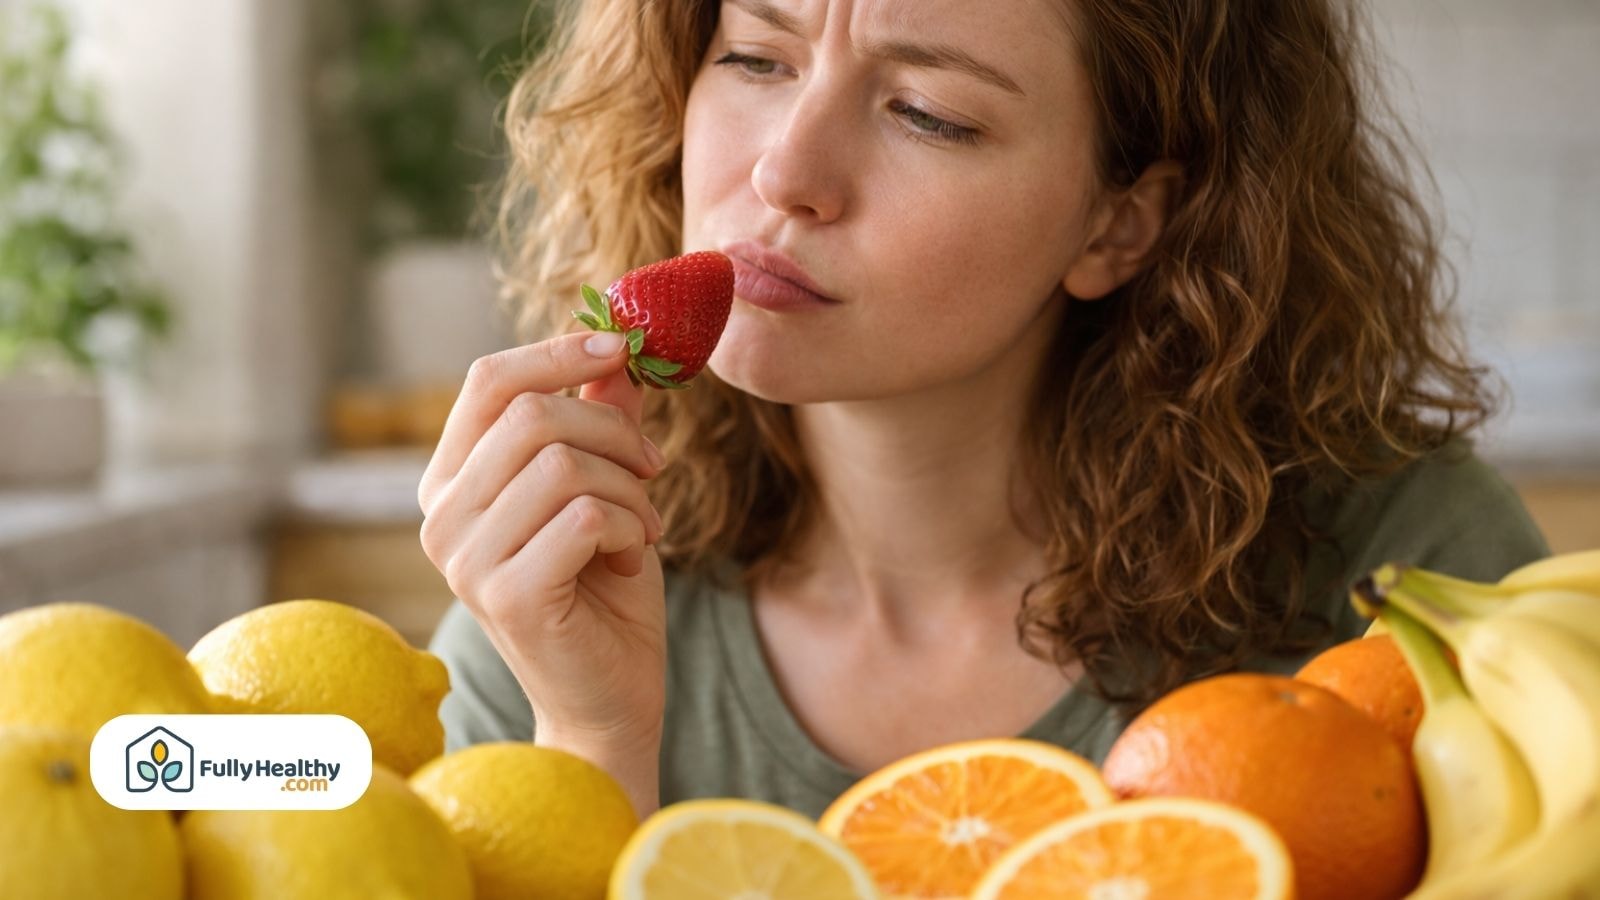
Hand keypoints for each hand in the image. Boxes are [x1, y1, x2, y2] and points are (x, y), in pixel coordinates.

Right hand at [419, 331, 667, 753]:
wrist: (610, 699)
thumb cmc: (604, 591)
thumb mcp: (606, 487)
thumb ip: (600, 417)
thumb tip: (618, 341)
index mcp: (451, 482)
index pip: (489, 380)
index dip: (559, 352)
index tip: (622, 347)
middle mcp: (441, 518)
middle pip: (535, 414)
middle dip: (615, 431)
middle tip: (651, 470)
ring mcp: (465, 561)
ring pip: (565, 463)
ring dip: (630, 490)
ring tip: (642, 529)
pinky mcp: (507, 596)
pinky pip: (586, 518)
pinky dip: (631, 529)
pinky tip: (632, 563)